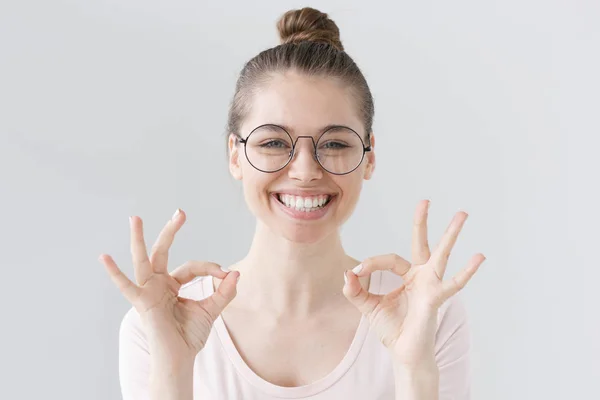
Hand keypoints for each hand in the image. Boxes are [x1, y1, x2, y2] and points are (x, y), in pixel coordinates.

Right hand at [98, 209, 239, 366]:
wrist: (180, 358)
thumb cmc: (190, 336)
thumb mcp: (211, 309)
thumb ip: (224, 291)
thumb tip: (236, 272)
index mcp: (173, 285)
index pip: (192, 267)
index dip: (211, 268)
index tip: (226, 274)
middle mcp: (158, 284)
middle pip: (163, 251)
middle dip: (170, 231)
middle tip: (180, 212)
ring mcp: (148, 291)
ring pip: (142, 260)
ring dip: (138, 239)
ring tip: (135, 218)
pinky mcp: (142, 301)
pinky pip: (126, 286)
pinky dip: (115, 273)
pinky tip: (104, 257)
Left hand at [342, 200, 484, 367]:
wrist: (403, 353)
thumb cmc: (391, 329)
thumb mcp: (367, 306)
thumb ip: (355, 290)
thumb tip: (347, 272)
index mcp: (406, 275)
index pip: (388, 259)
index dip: (371, 264)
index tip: (356, 273)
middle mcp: (421, 276)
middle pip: (420, 243)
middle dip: (421, 222)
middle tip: (425, 200)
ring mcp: (430, 284)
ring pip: (441, 254)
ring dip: (450, 234)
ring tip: (462, 214)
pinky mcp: (435, 297)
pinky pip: (453, 283)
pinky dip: (467, 271)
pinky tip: (479, 257)